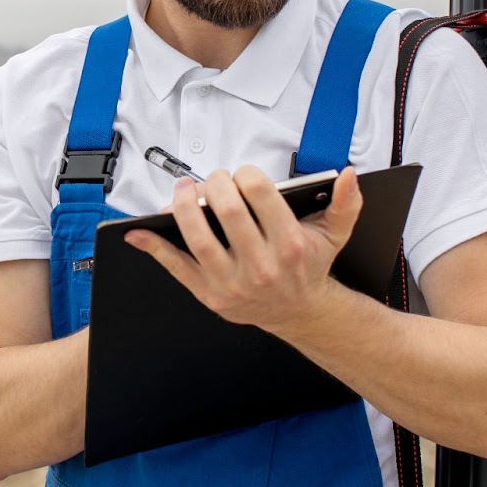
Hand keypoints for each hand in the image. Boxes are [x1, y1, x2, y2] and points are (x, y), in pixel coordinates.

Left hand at [123, 166, 362, 332]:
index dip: (245, 174)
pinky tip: (137, 232)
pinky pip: (176, 267)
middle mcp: (261, 266)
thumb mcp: (335, 234)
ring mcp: (232, 282)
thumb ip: (347, 203)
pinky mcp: (210, 295)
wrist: (299, 312)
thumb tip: (349, 175)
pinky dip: (153, 247)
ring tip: (183, 190)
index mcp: (289, 244)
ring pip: (198, 237)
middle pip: (226, 209)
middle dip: (214, 183)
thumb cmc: (309, 266)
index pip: (258, 193)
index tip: (242, 174)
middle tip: (213, 179)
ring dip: (182, 206)